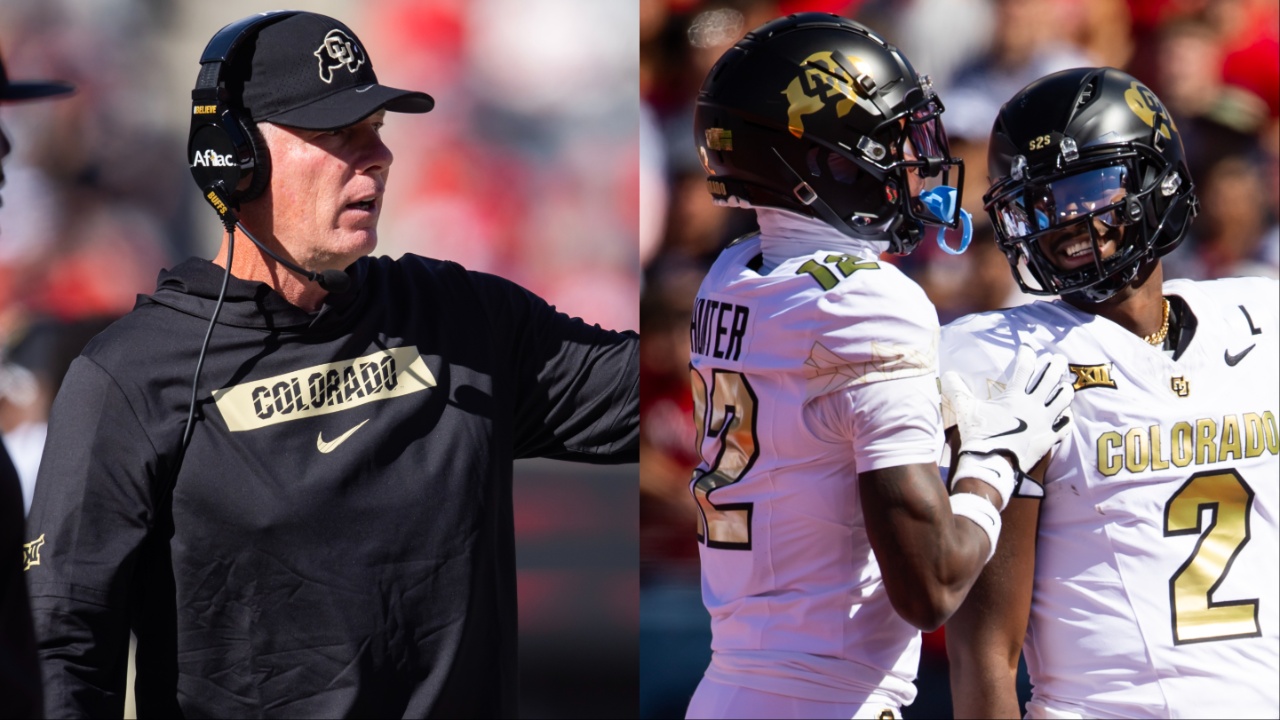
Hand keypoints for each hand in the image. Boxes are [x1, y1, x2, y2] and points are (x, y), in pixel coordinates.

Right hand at [943, 346, 1073, 507]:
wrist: (992, 465)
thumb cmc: (979, 435)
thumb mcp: (965, 410)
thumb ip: (956, 390)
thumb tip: (946, 374)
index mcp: (1014, 396)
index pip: (1025, 368)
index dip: (1027, 355)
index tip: (1028, 349)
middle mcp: (1033, 406)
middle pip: (1050, 379)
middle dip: (1056, 365)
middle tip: (1059, 358)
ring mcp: (1044, 422)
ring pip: (1063, 400)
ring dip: (1065, 390)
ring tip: (1065, 385)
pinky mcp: (1048, 438)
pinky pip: (1064, 426)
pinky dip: (1067, 418)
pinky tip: (1066, 415)